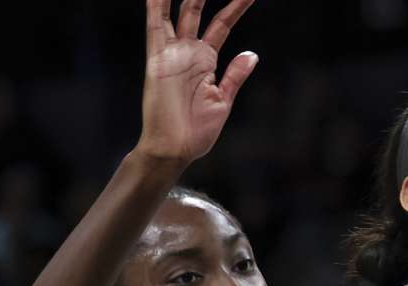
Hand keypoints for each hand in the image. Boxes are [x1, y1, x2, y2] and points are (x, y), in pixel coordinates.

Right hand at [136, 0, 257, 165]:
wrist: (174, 149)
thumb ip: (235, 75)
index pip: (222, 24)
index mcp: (205, 60)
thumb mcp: (223, 100)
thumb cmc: (196, 132)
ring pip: (176, 12)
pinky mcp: (157, 58)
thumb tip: (252, 54)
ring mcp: (172, 53)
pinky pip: (155, 25)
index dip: (236, 7)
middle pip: (197, 11)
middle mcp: (187, 52)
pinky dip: (156, 6)